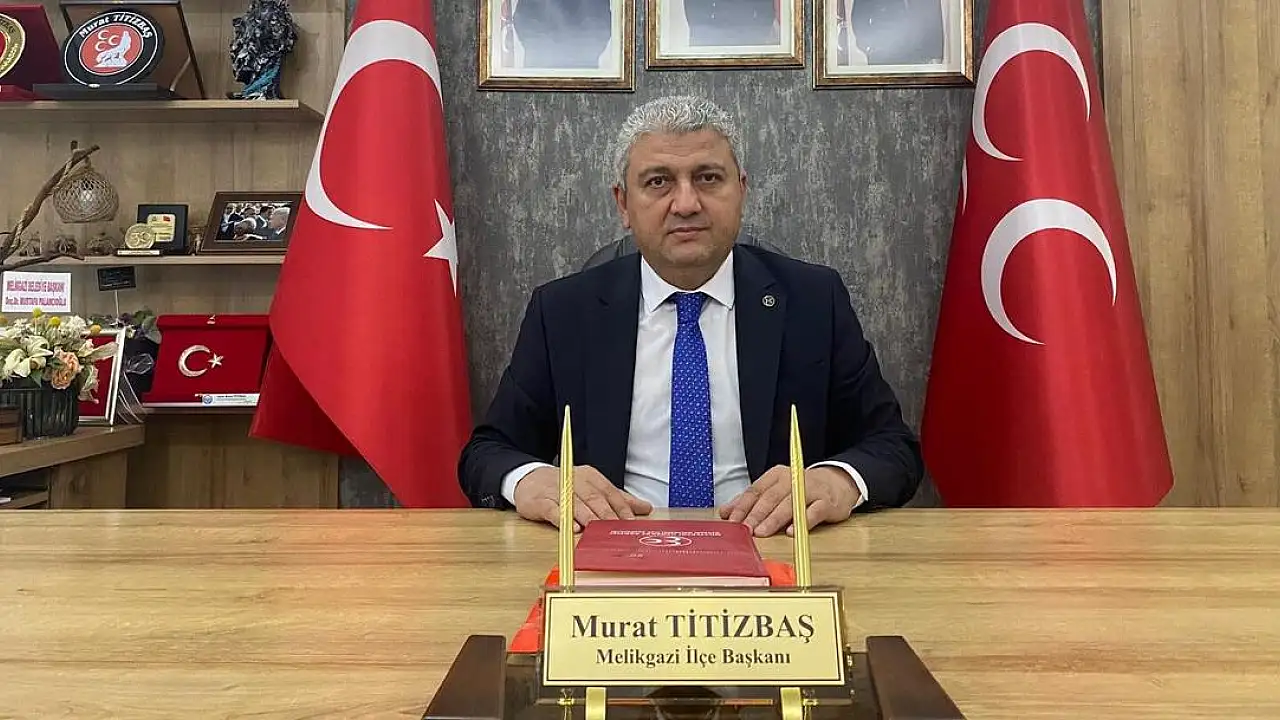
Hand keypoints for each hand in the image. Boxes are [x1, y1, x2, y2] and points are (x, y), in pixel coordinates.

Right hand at [513, 465, 652, 532]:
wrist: (528, 480)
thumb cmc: (565, 486)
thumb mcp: (592, 488)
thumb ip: (617, 498)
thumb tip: (644, 507)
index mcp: (590, 477)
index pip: (609, 491)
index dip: (621, 507)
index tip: (631, 521)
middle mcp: (575, 481)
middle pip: (594, 498)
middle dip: (608, 514)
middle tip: (618, 529)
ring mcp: (557, 490)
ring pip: (576, 504)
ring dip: (589, 518)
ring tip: (599, 530)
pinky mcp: (541, 501)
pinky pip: (554, 510)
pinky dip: (564, 519)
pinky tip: (574, 529)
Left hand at [718, 465, 860, 536]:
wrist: (838, 483)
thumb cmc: (801, 490)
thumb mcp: (775, 490)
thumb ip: (751, 501)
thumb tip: (725, 512)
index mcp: (776, 476)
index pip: (755, 490)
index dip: (742, 506)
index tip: (732, 521)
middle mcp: (792, 480)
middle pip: (770, 498)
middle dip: (756, 515)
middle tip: (745, 530)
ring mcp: (810, 490)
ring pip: (789, 505)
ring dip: (774, 519)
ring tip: (762, 532)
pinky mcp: (826, 503)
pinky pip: (813, 512)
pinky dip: (802, 522)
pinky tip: (791, 532)